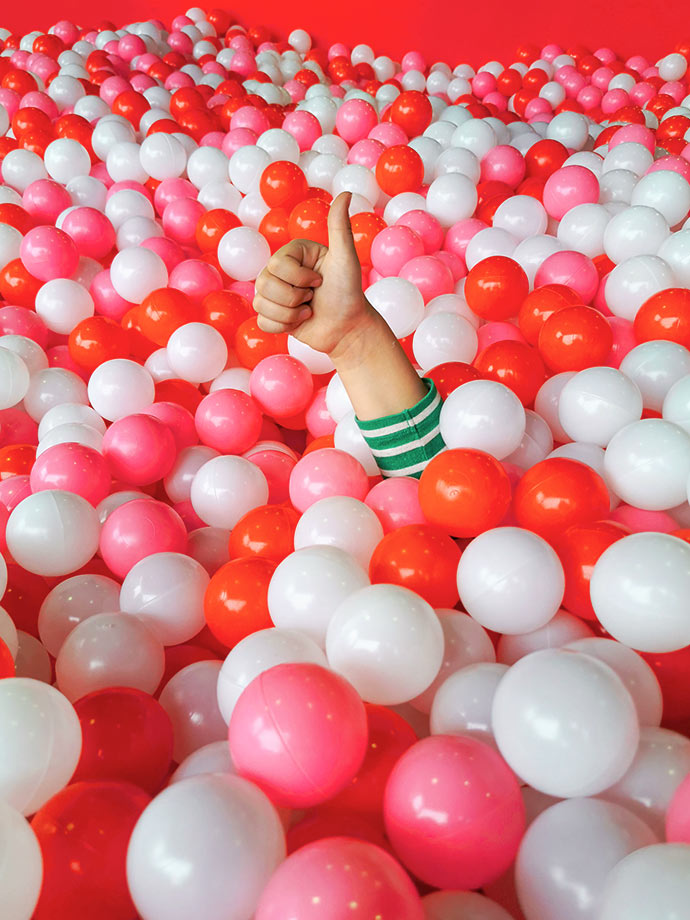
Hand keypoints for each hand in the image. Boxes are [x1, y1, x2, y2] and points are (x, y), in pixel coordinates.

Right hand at [253, 191, 377, 357]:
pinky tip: (299, 322)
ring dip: (289, 314)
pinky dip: (283, 326)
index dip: (300, 279)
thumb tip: (346, 193)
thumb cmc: (348, 293)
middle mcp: (279, 270)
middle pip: (264, 284)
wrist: (348, 328)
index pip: (277, 265)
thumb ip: (339, 227)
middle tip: (313, 297)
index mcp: (292, 253)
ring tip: (307, 310)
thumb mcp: (345, 258)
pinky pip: (262, 322)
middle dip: (294, 298)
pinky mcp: (271, 314)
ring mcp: (273, 292)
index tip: (320, 281)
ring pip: (260, 304)